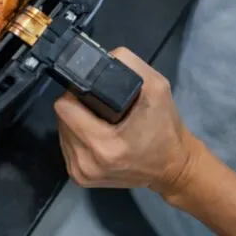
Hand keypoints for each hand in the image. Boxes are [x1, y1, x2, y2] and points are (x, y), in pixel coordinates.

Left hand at [54, 47, 201, 195]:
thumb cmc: (165, 128)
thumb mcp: (157, 88)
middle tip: (97, 105)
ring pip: (61, 132)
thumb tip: (103, 56)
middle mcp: (87, 162)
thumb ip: (129, 65)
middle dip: (76, 107)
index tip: (90, 92)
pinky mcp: (80, 178)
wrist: (174, 168)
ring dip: (75, 122)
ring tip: (98, 120)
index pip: (64, 107)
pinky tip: (95, 134)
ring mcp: (81, 173)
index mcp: (103, 145)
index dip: (75, 93)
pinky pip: (66, 146)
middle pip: (61, 118)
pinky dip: (77, 137)